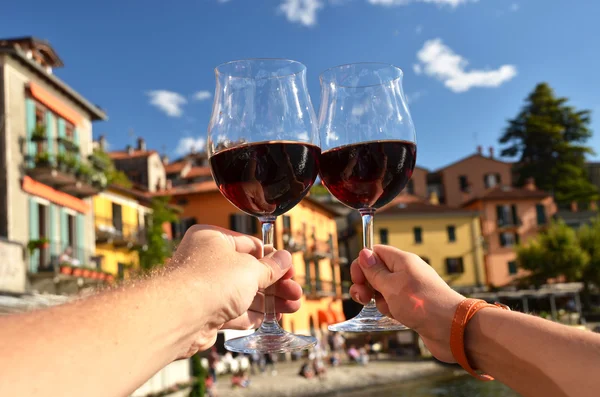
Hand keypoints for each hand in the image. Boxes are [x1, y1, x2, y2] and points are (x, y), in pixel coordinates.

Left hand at [167, 225, 300, 356]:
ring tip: (292, 308)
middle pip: (248, 271)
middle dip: (275, 284)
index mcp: (213, 239)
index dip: (273, 258)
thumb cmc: (212, 281)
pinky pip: (232, 312)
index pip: (250, 245)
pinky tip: (271, 319)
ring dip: (268, 301)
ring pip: (243, 293)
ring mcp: (204, 288)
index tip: (290, 270)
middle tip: (296, 294)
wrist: (179, 317)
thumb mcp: (250, 269)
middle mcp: (205, 261)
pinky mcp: (204, 313)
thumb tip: (285, 258)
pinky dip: (251, 315)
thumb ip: (270, 267)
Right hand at [349, 246, 463, 362]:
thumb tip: (364, 253)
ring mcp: (410, 290)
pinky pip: (393, 304)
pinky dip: (390, 310)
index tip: (358, 280)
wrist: (452, 329)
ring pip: (383, 290)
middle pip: (377, 272)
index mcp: (402, 261)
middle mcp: (406, 272)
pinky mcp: (413, 306)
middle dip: (366, 285)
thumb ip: (374, 271)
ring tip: (389, 309)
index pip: (375, 252)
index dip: (363, 264)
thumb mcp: (391, 286)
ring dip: (379, 301)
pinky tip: (397, 317)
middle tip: (364, 298)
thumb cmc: (423, 304)